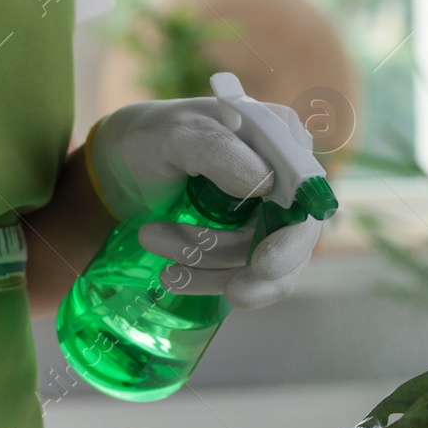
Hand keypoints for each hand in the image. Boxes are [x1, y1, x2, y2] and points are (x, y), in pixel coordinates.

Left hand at [87, 97, 320, 309]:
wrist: (121, 166)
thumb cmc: (150, 139)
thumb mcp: (176, 135)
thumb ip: (219, 150)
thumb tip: (267, 184)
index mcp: (281, 139)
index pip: (306, 194)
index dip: (293, 236)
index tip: (263, 265)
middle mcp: (285, 177)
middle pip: (295, 238)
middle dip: (258, 269)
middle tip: (232, 293)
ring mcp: (268, 212)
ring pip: (263, 263)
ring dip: (212, 268)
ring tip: (158, 251)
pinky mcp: (247, 240)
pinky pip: (242, 273)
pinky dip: (208, 280)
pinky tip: (172, 275)